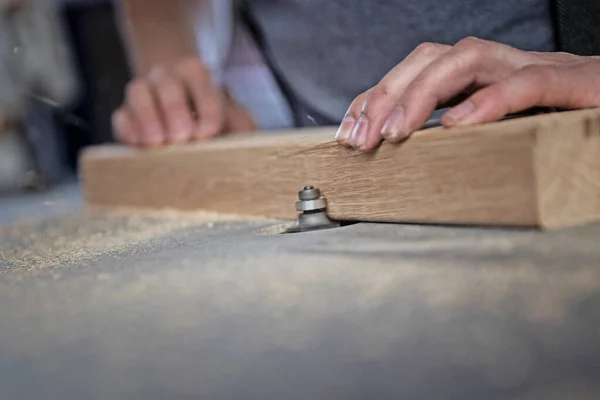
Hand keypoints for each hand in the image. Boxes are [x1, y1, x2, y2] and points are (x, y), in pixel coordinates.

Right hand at [112, 57, 254, 146]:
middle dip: (175, 110)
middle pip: (167, 83)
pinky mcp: (125, 113)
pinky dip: (128, 130)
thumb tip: (250, 140)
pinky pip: (120, 115)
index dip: (206, 107)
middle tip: (182, 137)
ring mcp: (143, 91)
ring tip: (158, 143)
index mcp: (195, 71)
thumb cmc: (213, 120)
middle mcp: (167, 76)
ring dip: (147, 118)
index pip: (201, 81)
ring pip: (138, 91)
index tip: (208, 133)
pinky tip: (139, 146)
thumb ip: (242, 126)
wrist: (183, 112)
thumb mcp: (233, 117)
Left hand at [336, 37, 599, 150]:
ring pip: (470, 58)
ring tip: (393, 133)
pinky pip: (529, 83)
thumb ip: (462, 143)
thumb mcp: (503, 140)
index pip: (418, 72)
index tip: (347, 132)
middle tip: (359, 140)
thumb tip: (408, 164)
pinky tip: (457, 126)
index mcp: (486, 79)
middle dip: (387, 95)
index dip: (377, 96)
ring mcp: (542, 70)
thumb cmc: (565, 136)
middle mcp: (506, 67)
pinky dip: (490, 102)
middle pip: (433, 59)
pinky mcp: (581, 86)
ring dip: (422, 94)